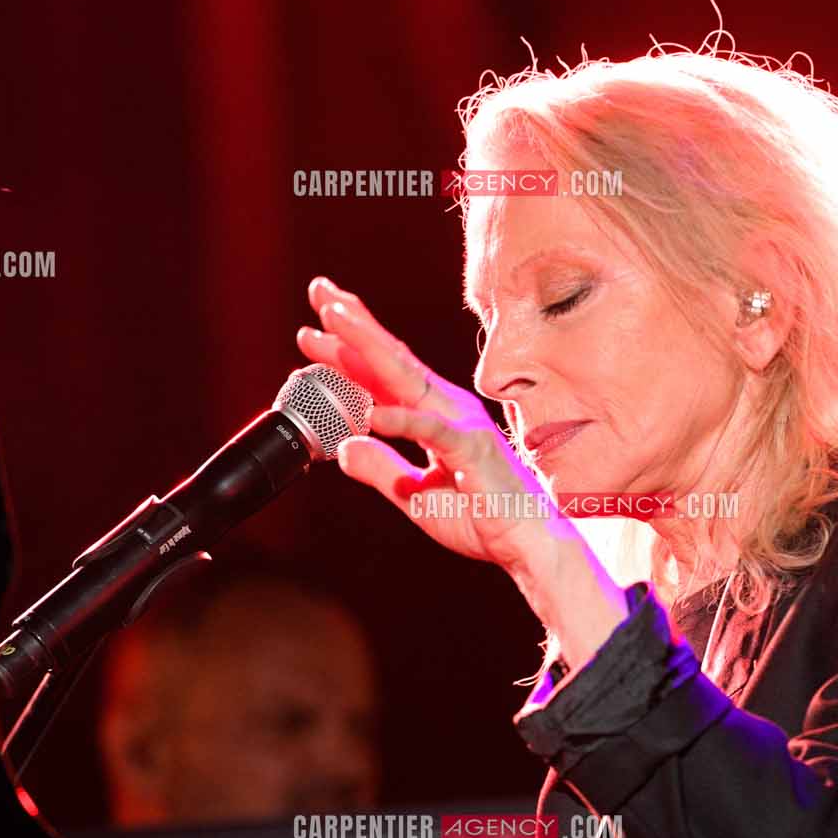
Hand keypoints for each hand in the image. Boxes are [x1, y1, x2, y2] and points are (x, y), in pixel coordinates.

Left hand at [294, 275, 573, 578]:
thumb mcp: (415, 496)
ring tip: (333, 319)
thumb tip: (342, 447)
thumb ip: (382, 468)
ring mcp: (461, 424)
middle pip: (391, 359)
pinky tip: (370, 411)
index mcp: (434, 416)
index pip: (384, 374)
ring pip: (406, 378)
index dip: (347, 350)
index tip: (309, 332)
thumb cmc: (482, 518)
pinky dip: (401, 418)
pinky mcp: (473, 449)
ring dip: (367, 346)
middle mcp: (447, 408)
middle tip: (319, 292)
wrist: (527, 545)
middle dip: (353, 324)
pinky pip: (431, 430)